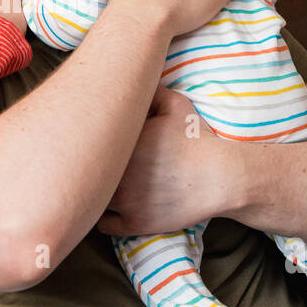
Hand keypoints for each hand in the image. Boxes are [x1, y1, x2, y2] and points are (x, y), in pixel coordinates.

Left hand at [96, 87, 227, 234]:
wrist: (221, 178)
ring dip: (94, 194)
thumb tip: (129, 82)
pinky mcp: (135, 223)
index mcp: (122, 144)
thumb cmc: (198, 140)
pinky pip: (104, 224)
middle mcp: (118, 173)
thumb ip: (150, 92)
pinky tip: (109, 208)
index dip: (90, 143)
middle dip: (86, 168)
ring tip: (96, 189)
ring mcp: (125, 201)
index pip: (89, 143)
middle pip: (85, 172)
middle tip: (90, 166)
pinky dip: (103, 218)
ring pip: (93, 200)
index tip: (95, 143)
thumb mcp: (176, 104)